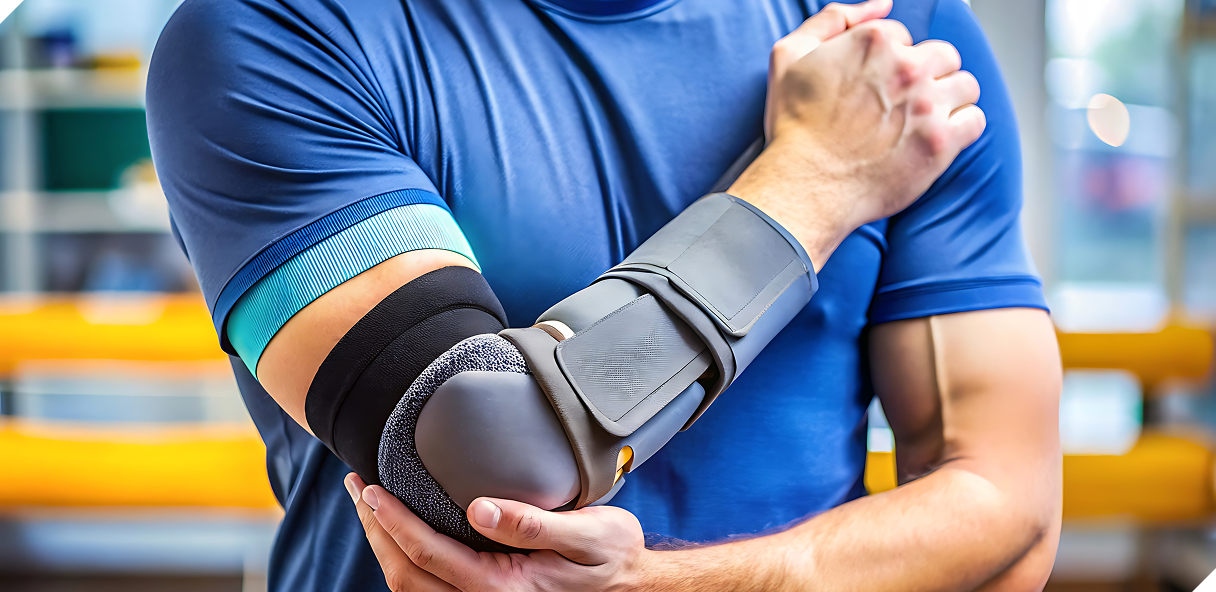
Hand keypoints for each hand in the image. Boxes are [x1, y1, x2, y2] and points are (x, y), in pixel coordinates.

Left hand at [346, 473, 653, 590]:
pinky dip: (407, 560)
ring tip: (371, 507)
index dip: (394, 522)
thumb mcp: (589, 534)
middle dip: (376, 532)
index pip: (430, 555)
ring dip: (385, 548)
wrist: (635, 587)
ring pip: (412, 589)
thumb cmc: (615, 559)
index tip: (371, 490)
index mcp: (505, 588)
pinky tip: (404, 533)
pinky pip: (430, 591)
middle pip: (407, 577)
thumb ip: (534, 523)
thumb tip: (478, 509)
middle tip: (358, 488)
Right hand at [731, 0, 984, 270]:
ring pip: (965, 85)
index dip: (889, 62)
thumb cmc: (795, 127)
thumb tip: (879, 5)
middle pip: (944, 56)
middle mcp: (908, 68)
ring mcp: (929, 105)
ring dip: (948, 100)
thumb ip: (833, 19)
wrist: (803, 186)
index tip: (876, 88)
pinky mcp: (942, 142)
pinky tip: (934, 138)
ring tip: (922, 121)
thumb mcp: (789, 56)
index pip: (905, 37)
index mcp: (875, 42)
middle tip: (903, 104)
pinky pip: (975, 121)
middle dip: (927, 76)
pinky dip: (960, 128)